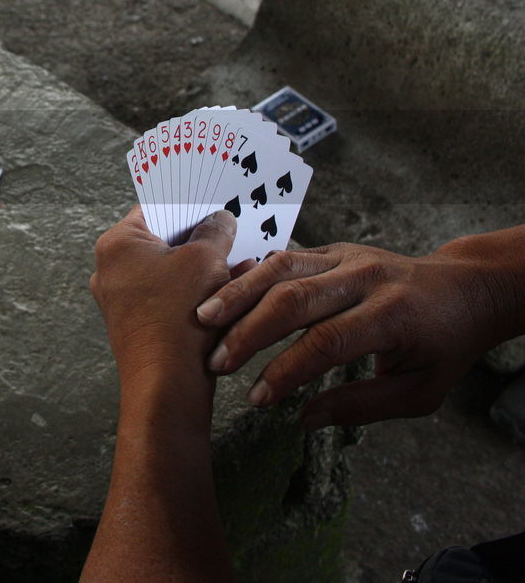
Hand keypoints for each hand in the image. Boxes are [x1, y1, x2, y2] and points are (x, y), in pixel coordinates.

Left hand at [90, 207, 243, 381]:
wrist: (167, 383)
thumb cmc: (179, 316)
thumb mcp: (207, 259)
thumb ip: (215, 230)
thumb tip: (220, 219)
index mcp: (117, 243)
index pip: (155, 208)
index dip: (188, 205)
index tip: (214, 205)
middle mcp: (109, 269)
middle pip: (162, 241)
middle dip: (199, 240)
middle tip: (229, 234)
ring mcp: (120, 299)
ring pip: (168, 271)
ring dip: (202, 268)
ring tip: (237, 264)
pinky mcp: (136, 323)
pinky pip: (168, 297)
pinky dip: (194, 293)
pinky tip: (227, 293)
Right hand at [196, 241, 506, 427]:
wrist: (465, 288)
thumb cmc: (443, 345)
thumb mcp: (418, 390)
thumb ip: (361, 405)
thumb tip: (304, 419)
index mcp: (393, 315)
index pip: (327, 341)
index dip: (287, 371)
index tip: (258, 398)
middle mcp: (366, 277)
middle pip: (294, 298)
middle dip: (249, 332)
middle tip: (218, 362)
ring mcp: (347, 256)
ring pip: (281, 267)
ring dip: (238, 293)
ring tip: (204, 318)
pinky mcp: (333, 249)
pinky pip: (285, 256)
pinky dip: (250, 274)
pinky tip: (222, 293)